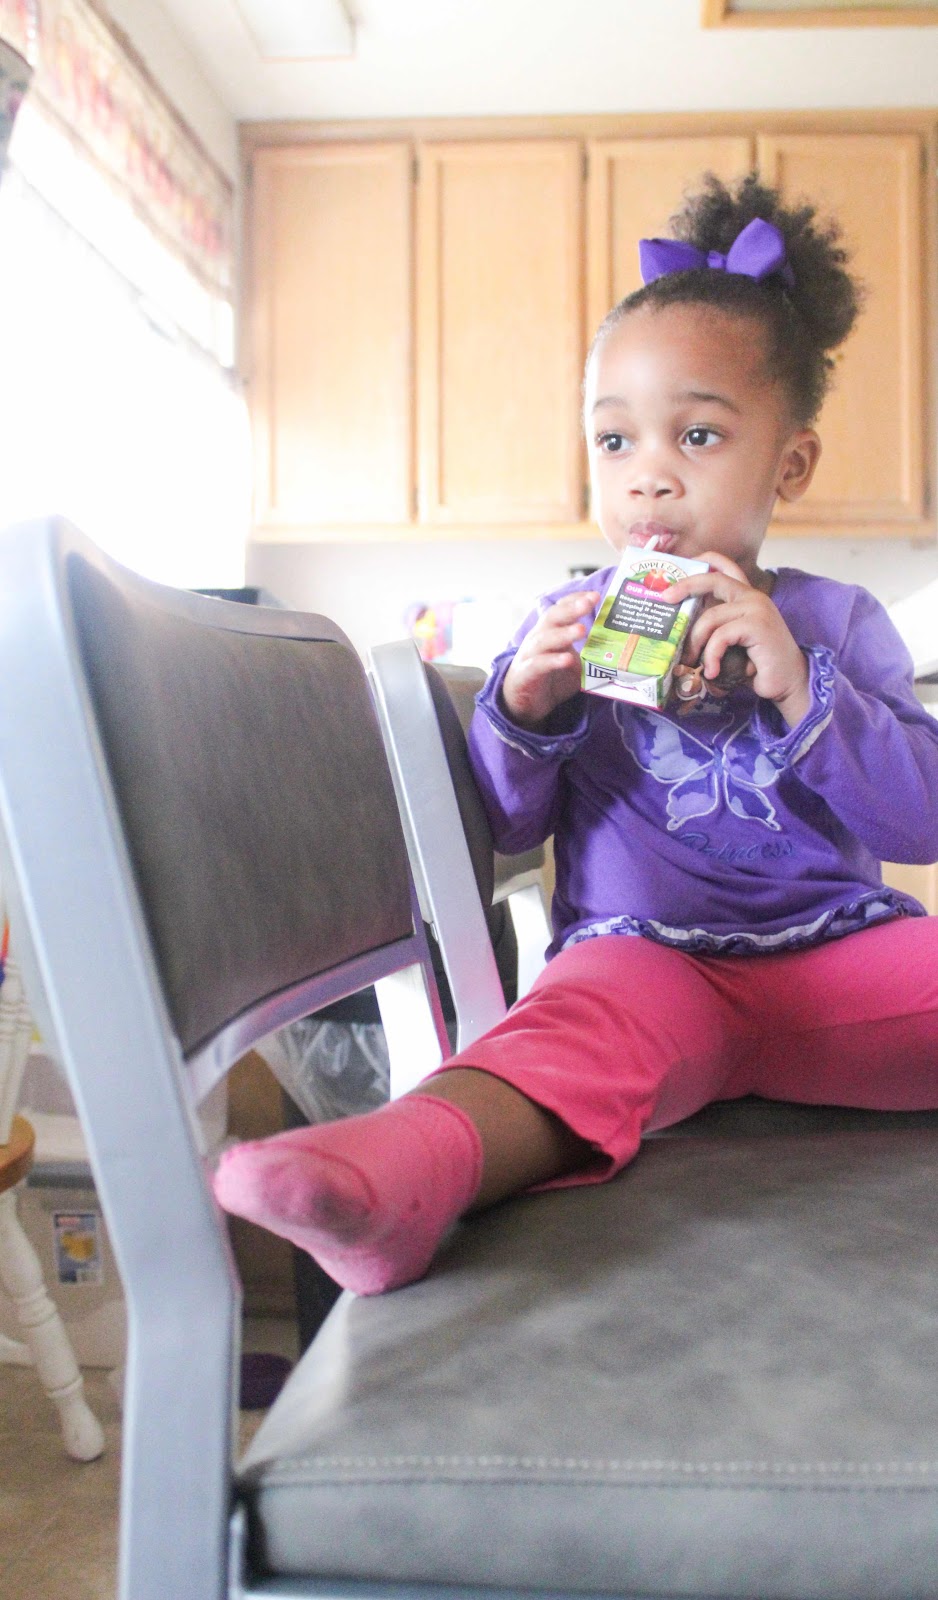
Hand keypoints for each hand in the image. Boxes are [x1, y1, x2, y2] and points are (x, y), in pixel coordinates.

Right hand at [501, 591, 599, 729]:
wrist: (524, 704)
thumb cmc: (551, 678)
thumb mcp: (575, 663)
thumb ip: (591, 654)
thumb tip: (620, 649)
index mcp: (550, 631)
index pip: (560, 608)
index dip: (575, 599)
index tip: (594, 595)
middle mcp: (538, 638)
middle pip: (552, 618)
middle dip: (571, 609)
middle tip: (589, 602)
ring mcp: (529, 655)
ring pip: (544, 639)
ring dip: (564, 633)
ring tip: (582, 629)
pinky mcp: (525, 674)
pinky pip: (538, 665)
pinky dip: (552, 661)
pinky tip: (567, 659)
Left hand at [665, 553, 809, 727]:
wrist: (788, 682)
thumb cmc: (756, 666)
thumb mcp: (731, 643)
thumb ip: (714, 630)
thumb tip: (679, 632)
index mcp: (746, 597)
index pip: (726, 567)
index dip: (704, 560)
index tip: (682, 565)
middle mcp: (752, 597)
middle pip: (713, 579)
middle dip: (686, 586)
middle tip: (665, 599)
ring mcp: (756, 609)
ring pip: (710, 618)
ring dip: (696, 643)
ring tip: (692, 663)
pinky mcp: (757, 625)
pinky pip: (720, 636)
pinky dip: (711, 656)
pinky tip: (712, 672)